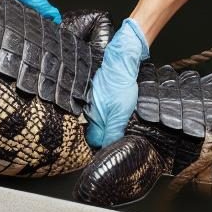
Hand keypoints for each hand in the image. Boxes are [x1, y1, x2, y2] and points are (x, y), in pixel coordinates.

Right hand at [85, 18, 148, 147]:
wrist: (120, 63)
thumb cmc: (120, 87)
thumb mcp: (121, 114)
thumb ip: (113, 132)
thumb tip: (107, 149)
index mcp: (95, 118)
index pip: (94, 140)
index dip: (102, 145)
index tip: (111, 146)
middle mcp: (91, 110)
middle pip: (96, 130)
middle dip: (105, 134)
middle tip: (118, 133)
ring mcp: (94, 101)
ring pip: (98, 119)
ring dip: (108, 122)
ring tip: (120, 119)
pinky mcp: (98, 93)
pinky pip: (101, 108)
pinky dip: (108, 111)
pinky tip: (117, 107)